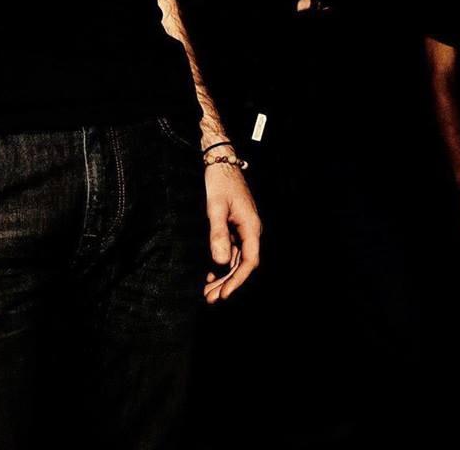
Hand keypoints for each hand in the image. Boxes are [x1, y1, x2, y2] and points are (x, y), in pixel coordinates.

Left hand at [203, 157, 261, 302]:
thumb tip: (221, 262)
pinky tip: (211, 273)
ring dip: (224, 275)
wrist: (220, 160)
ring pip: (237, 259)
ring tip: (208, 291)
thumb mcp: (216, 207)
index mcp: (251, 227)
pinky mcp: (235, 225)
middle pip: (243, 264)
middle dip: (228, 283)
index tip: (224, 294)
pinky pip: (232, 250)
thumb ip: (218, 234)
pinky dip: (222, 263)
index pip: (249, 262)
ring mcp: (244, 228)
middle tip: (210, 298)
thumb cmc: (219, 182)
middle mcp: (251, 230)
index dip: (237, 281)